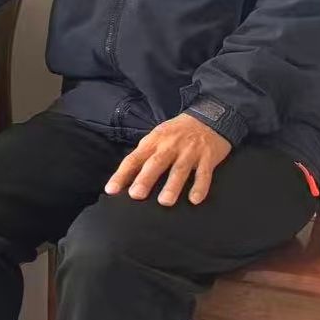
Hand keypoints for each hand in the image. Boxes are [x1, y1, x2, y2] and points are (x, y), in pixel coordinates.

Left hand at [105, 113, 232, 205]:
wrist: (209, 118)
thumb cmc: (177, 132)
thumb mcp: (157, 137)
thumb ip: (144, 155)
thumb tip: (126, 178)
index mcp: (153, 142)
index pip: (134, 159)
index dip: (121, 174)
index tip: (111, 190)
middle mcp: (170, 146)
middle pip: (156, 163)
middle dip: (145, 179)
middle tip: (136, 195)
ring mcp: (190, 152)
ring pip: (179, 169)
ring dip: (172, 186)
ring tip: (164, 201)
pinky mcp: (208, 157)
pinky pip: (204, 174)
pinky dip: (200, 187)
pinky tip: (195, 200)